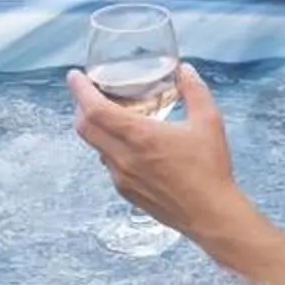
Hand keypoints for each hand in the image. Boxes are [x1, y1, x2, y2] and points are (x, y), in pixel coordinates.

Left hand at [68, 62, 244, 241]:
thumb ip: (194, 90)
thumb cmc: (209, 169)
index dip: (80, 91)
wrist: (210, 214)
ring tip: (109, 117)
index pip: (95, 110)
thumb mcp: (208, 121)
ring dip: (95, 128)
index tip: (74, 77)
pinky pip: (108, 165)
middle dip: (81, 106)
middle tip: (88, 93)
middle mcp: (123, 157)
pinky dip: (109, 148)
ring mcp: (122, 177)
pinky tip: (127, 145)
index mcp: (139, 136)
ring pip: (96, 147)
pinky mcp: (127, 192)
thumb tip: (184, 70)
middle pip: (85, 128)